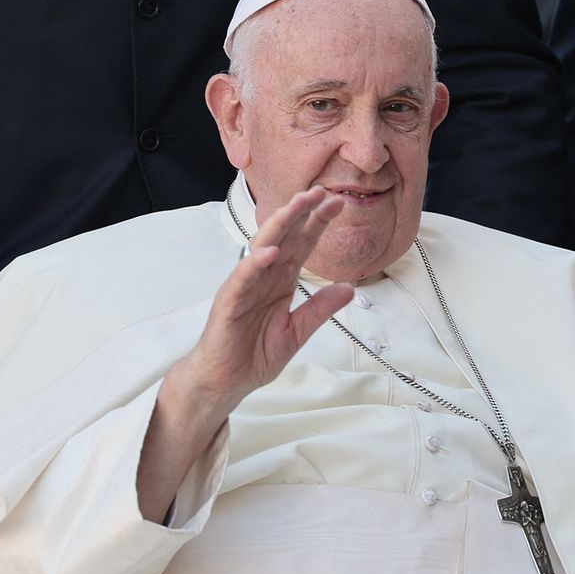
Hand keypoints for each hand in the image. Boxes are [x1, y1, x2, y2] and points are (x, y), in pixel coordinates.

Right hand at [176, 186, 354, 411]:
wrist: (225, 382)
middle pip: (284, 238)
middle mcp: (263, 277)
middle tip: (321, 191)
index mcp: (280, 281)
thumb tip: (349, 288)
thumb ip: (320, 308)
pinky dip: (255, 264)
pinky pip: (242, 279)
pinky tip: (269, 252)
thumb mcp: (297, 331)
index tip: (337, 203)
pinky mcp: (229, 302)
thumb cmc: (253, 355)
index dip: (317, 223)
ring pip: (262, 248)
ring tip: (296, 206)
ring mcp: (245, 286)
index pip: (301, 244)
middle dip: (302, 213)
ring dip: (279, 226)